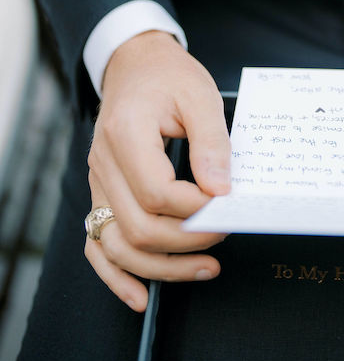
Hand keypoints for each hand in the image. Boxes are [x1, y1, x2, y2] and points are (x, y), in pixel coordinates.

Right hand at [85, 31, 230, 310]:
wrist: (137, 64)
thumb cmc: (170, 76)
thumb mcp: (200, 96)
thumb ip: (213, 144)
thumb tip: (221, 192)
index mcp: (126, 132)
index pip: (156, 191)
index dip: (195, 209)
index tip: (228, 206)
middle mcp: (104, 162)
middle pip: (137, 226)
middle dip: (186, 242)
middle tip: (226, 233)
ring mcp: (98, 182)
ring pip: (118, 245)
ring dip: (162, 267)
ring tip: (207, 268)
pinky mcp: (101, 194)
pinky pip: (98, 245)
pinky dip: (117, 276)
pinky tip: (141, 297)